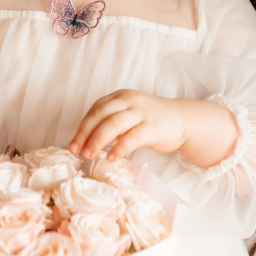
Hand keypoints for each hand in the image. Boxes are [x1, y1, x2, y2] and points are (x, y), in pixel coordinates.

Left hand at [70, 89, 187, 161]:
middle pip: (100, 115)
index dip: (82, 127)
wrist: (182, 119)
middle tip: (76, 150)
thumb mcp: (129, 114)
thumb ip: (110, 122)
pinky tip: (111, 158)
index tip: (73, 144)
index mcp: (120, 97)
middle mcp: (129, 101)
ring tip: (89, 155)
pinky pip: (131, 138)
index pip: (96, 109)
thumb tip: (87, 141)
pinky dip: (119, 149)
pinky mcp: (152, 127)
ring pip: (113, 125)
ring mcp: (141, 113)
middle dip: (85, 134)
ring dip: (97, 141)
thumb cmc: (151, 120)